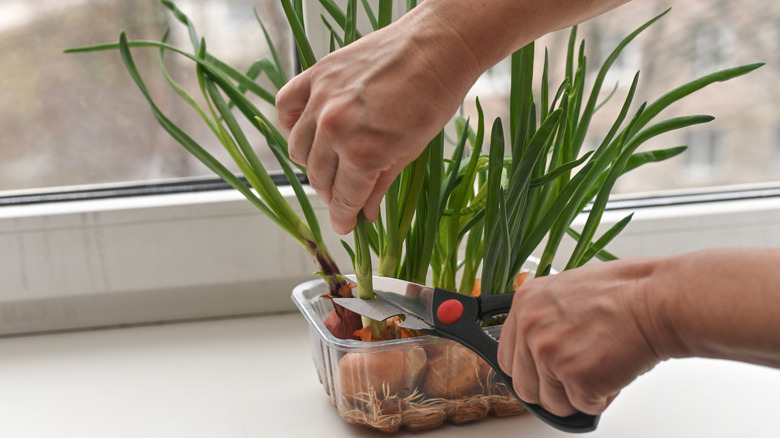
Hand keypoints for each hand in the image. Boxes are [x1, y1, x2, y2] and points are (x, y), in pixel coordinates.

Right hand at [275, 6, 481, 233]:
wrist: (437, 46)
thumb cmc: (434, 98)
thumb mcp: (411, 152)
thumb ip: (380, 185)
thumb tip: (364, 215)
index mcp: (363, 153)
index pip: (343, 198)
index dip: (344, 217)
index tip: (345, 224)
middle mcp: (335, 128)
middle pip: (319, 177)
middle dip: (332, 193)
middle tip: (345, 194)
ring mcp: (321, 100)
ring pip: (299, 149)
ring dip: (314, 163)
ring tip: (333, 162)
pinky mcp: (316, 74)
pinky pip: (286, 107)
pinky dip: (293, 124)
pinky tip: (311, 130)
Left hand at [497, 258, 665, 415]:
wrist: (658, 300)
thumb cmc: (626, 293)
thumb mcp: (567, 291)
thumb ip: (545, 318)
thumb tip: (539, 344)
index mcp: (525, 304)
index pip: (507, 357)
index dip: (529, 371)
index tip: (542, 374)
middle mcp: (530, 329)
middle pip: (525, 386)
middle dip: (551, 390)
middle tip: (576, 379)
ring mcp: (550, 355)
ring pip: (552, 402)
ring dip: (577, 395)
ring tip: (601, 369)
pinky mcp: (576, 378)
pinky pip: (582, 406)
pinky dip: (601, 398)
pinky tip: (613, 372)